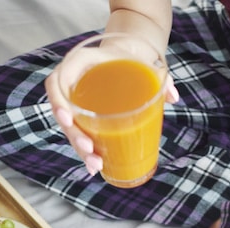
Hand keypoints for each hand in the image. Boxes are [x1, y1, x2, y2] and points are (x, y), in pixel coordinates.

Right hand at [44, 66, 178, 175]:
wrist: (126, 58)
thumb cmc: (132, 59)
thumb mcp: (145, 63)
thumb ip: (160, 77)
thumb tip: (172, 96)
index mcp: (80, 63)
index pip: (57, 80)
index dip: (58, 101)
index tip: (69, 118)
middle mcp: (73, 82)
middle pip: (63, 112)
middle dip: (74, 135)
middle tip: (90, 150)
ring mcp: (76, 101)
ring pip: (71, 128)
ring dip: (80, 149)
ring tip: (95, 164)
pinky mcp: (83, 116)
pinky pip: (79, 133)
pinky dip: (86, 151)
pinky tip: (94, 167)